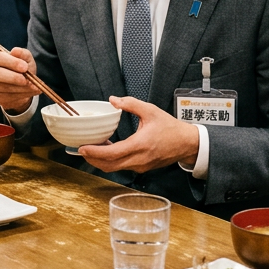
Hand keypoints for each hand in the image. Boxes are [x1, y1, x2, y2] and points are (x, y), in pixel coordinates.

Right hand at [0, 47, 37, 114]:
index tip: (25, 67)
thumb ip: (23, 53)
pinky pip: (8, 97)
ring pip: (3, 88)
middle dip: (13, 78)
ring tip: (34, 86)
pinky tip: (30, 91)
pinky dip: (22, 95)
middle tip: (26, 80)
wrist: (22, 84)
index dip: (11, 62)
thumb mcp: (26, 59)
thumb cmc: (22, 67)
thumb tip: (15, 51)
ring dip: (21, 88)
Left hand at [77, 96, 200, 173]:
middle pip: (109, 165)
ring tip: (92, 149)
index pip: (111, 154)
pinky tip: (108, 149)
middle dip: (92, 159)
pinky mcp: (142, 168)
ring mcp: (140, 166)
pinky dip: (111, 161)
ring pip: (114, 168)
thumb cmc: (171, 128)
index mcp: (140, 145)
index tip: (82, 148)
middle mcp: (138, 159)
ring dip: (101, 160)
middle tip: (81, 149)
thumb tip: (113, 100)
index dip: (94, 152)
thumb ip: (130, 104)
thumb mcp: (151, 111)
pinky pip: (122, 166)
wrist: (187, 144)